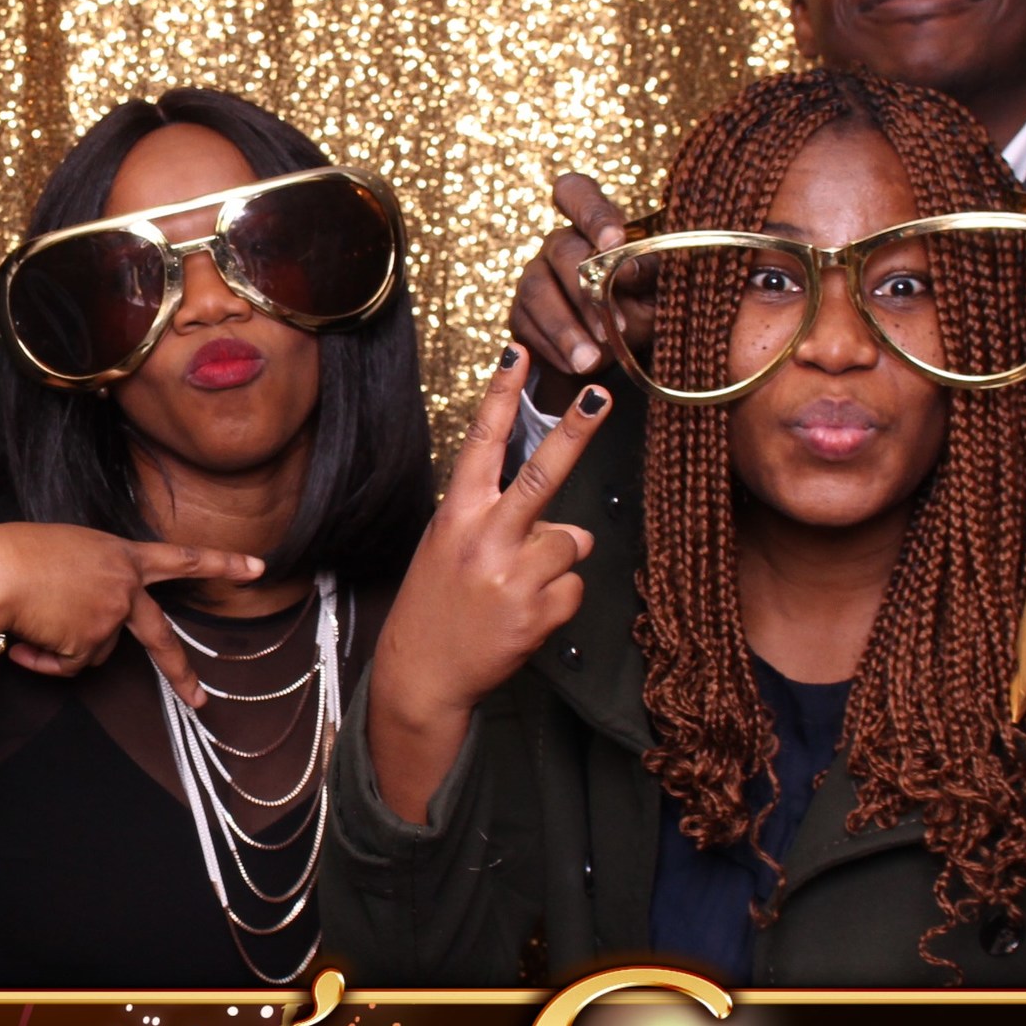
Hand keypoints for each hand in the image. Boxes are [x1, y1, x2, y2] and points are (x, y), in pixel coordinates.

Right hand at [0, 524, 260, 706]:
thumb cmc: (15, 553)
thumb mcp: (67, 552)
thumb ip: (92, 579)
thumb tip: (88, 624)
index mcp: (122, 555)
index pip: (180, 558)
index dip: (220, 563)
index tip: (255, 567)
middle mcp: (125, 587)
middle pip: (160, 637)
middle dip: (180, 673)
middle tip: (200, 700)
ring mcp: (110, 618)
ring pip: (94, 653)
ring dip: (63, 648)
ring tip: (32, 623)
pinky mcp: (89, 644)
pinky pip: (67, 667)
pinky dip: (45, 662)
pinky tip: (25, 643)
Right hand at [364, 351, 612, 821]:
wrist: (423, 673)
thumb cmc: (438, 603)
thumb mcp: (451, 548)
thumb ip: (505, 525)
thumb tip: (573, 528)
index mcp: (458, 515)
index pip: (482, 443)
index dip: (501, 395)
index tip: (517, 352)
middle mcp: (484, 539)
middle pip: (540, 475)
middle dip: (575, 432)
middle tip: (601, 395)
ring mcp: (512, 576)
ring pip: (573, 540)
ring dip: (558, 559)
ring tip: (520, 585)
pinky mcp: (537, 612)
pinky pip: (575, 587)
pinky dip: (558, 600)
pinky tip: (525, 614)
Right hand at [509, 173, 646, 411]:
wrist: (622, 354)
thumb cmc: (646, 309)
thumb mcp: (657, 290)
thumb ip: (647, 273)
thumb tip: (628, 268)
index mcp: (594, 226)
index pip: (577, 193)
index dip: (591, 212)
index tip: (614, 240)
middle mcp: (559, 245)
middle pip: (561, 250)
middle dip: (585, 292)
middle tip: (611, 329)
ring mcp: (535, 278)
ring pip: (537, 291)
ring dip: (565, 328)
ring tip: (591, 361)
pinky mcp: (522, 314)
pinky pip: (526, 326)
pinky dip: (553, 348)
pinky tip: (577, 366)